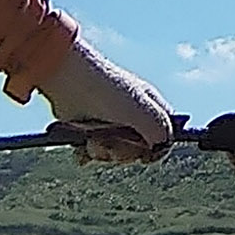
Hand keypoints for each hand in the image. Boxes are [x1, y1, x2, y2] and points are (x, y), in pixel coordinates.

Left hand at [37, 39, 174, 164]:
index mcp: (150, 105)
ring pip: (114, 153)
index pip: (165, 133)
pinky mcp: (87, 127)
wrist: (68, 79)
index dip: (157, 148)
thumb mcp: (143, 113)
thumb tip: (158, 150)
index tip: (144, 155)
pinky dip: (87, 153)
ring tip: (93, 140)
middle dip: (123, 152)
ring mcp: (109, 121)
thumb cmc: (109, 91)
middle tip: (111, 142)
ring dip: (103, 151)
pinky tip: (83, 148)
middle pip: (138, 150)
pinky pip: (93, 151)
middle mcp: (132, 114)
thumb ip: (160, 134)